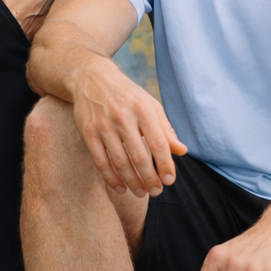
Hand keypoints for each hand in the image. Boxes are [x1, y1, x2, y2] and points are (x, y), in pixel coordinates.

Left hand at [0, 0, 68, 38]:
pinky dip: (23, 36)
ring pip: (18, 39)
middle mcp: (21, 25)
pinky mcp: (39, 28)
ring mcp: (32, 29)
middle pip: (6, 37)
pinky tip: (19, 33)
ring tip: (4, 37)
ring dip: (11, 38)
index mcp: (10, 16)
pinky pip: (29, 38)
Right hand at [71, 60, 186, 196]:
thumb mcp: (149, 104)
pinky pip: (101, 161)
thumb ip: (166, 128)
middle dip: (150, 178)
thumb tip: (182, 151)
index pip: (158, 143)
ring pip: (120, 162)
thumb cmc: (126, 94)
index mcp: (143, 108)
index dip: (165, 165)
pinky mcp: (88, 132)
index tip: (170, 180)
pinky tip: (121, 188)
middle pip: (140, 156)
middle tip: (156, 191)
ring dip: (132, 182)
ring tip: (142, 193)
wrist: (91, 77)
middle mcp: (123, 117)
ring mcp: (103, 125)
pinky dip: (111, 178)